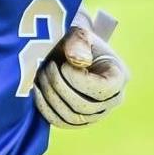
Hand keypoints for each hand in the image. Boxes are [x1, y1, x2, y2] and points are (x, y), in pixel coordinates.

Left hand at [33, 11, 128, 128]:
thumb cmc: (76, 40)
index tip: (63, 65)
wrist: (67, 49)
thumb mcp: (79, 32)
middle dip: (60, 86)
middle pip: (85, 106)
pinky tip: (36, 90)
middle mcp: (111, 100)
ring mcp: (96, 113)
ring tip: (41, 74)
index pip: (103, 89)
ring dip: (51, 96)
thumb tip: (78, 60)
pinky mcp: (79, 119)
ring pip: (73, 116)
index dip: (80, 81)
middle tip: (47, 66)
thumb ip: (79, 42)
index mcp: (117, 77)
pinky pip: (62, 122)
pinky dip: (46, 109)